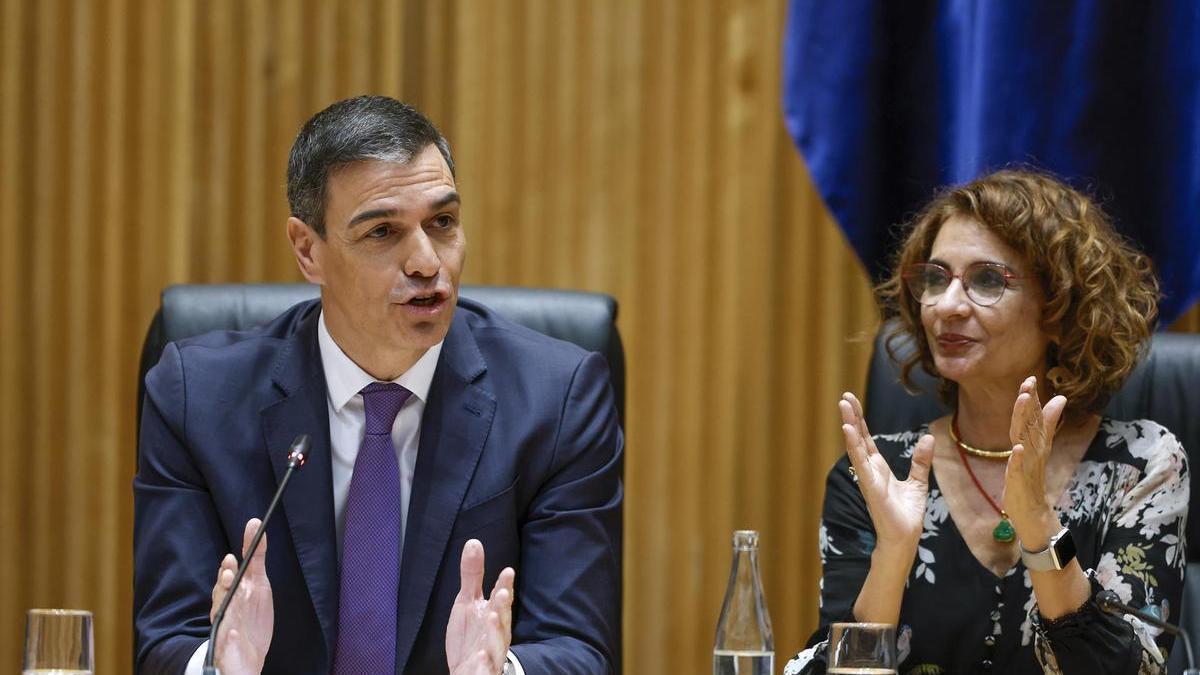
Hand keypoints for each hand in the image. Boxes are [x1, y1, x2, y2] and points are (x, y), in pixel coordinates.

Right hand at [210, 518, 272, 674]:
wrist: (248, 657)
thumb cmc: (251, 618)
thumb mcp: (258, 584)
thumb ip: (256, 557)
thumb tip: (256, 524)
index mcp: (233, 594)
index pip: (229, 578)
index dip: (229, 569)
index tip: (232, 558)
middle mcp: (226, 609)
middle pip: (221, 595)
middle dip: (224, 584)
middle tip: (230, 574)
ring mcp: (225, 628)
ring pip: (221, 615)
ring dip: (225, 603)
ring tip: (232, 591)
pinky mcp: (227, 648)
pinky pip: (226, 643)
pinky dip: (229, 638)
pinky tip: (233, 633)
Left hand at [446, 539, 514, 674]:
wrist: (466, 669)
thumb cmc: (471, 635)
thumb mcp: (467, 603)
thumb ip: (472, 575)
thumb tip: (474, 542)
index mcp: (493, 614)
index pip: (500, 598)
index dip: (504, 586)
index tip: (507, 572)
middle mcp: (496, 633)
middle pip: (503, 619)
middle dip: (503, 606)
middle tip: (503, 593)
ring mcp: (491, 653)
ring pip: (498, 644)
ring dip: (496, 631)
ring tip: (491, 617)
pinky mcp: (484, 670)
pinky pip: (486, 669)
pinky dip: (484, 664)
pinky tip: (479, 657)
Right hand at [839, 393, 933, 551]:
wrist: (905, 538)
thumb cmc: (906, 514)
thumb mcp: (918, 481)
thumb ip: (920, 460)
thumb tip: (929, 437)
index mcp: (878, 468)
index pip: (866, 439)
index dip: (860, 420)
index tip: (852, 401)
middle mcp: (869, 470)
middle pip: (858, 438)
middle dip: (852, 417)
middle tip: (844, 396)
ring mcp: (867, 477)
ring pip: (856, 446)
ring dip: (850, 425)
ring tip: (844, 406)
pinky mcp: (871, 486)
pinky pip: (860, 463)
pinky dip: (854, 446)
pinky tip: (848, 431)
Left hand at [1003, 376, 1066, 547]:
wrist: (1034, 515)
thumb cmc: (1030, 481)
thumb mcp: (1034, 453)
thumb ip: (1043, 429)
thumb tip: (1055, 404)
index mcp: (1034, 446)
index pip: (1034, 419)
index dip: (1032, 400)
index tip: (1030, 378)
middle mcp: (1034, 453)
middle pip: (1032, 425)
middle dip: (1030, 403)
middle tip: (1029, 382)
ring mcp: (1028, 467)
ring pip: (1026, 440)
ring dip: (1025, 421)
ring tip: (1024, 401)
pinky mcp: (1020, 482)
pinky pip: (1019, 468)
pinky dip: (1018, 458)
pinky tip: (1017, 448)